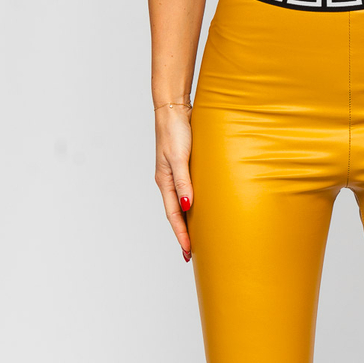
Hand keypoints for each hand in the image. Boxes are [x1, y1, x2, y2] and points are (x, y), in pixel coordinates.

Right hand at [154, 103, 193, 260]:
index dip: (181, 234)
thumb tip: (188, 206)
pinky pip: (186, 193)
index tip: (188, 252)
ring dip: (186, 222)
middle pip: (175, 214)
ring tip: (195, 237)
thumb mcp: (179, 157)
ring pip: (180, 205)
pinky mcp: (182, 167)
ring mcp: (174, 175)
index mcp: (165, 182)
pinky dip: (191, 207)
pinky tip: (198, 210)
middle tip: (191, 254)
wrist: (173, 108)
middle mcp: (168, 181)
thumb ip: (184, 182)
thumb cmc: (175, 130)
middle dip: (182, 234)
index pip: (174, 215)